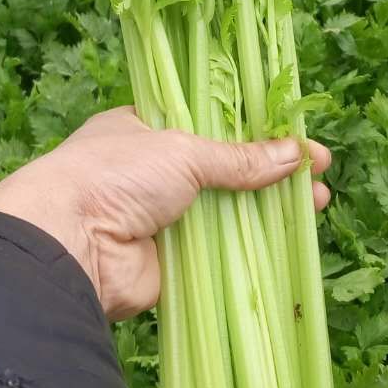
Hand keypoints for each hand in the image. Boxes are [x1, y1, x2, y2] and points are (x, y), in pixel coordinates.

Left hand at [0, 107, 331, 320]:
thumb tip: (295, 155)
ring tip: (317, 207)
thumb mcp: (183, 150)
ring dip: (269, 212)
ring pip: (226, 214)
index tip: (299, 138)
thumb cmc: (114, 176)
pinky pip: (219, 256)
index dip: (256, 131)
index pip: (211, 124)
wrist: (68, 246)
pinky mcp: (170, 264)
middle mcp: (153, 172)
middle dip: (272, 174)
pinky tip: (289, 245)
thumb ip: (239, 157)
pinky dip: (251, 252)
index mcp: (145, 129)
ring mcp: (162, 219)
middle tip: (318, 178)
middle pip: (224, 171)